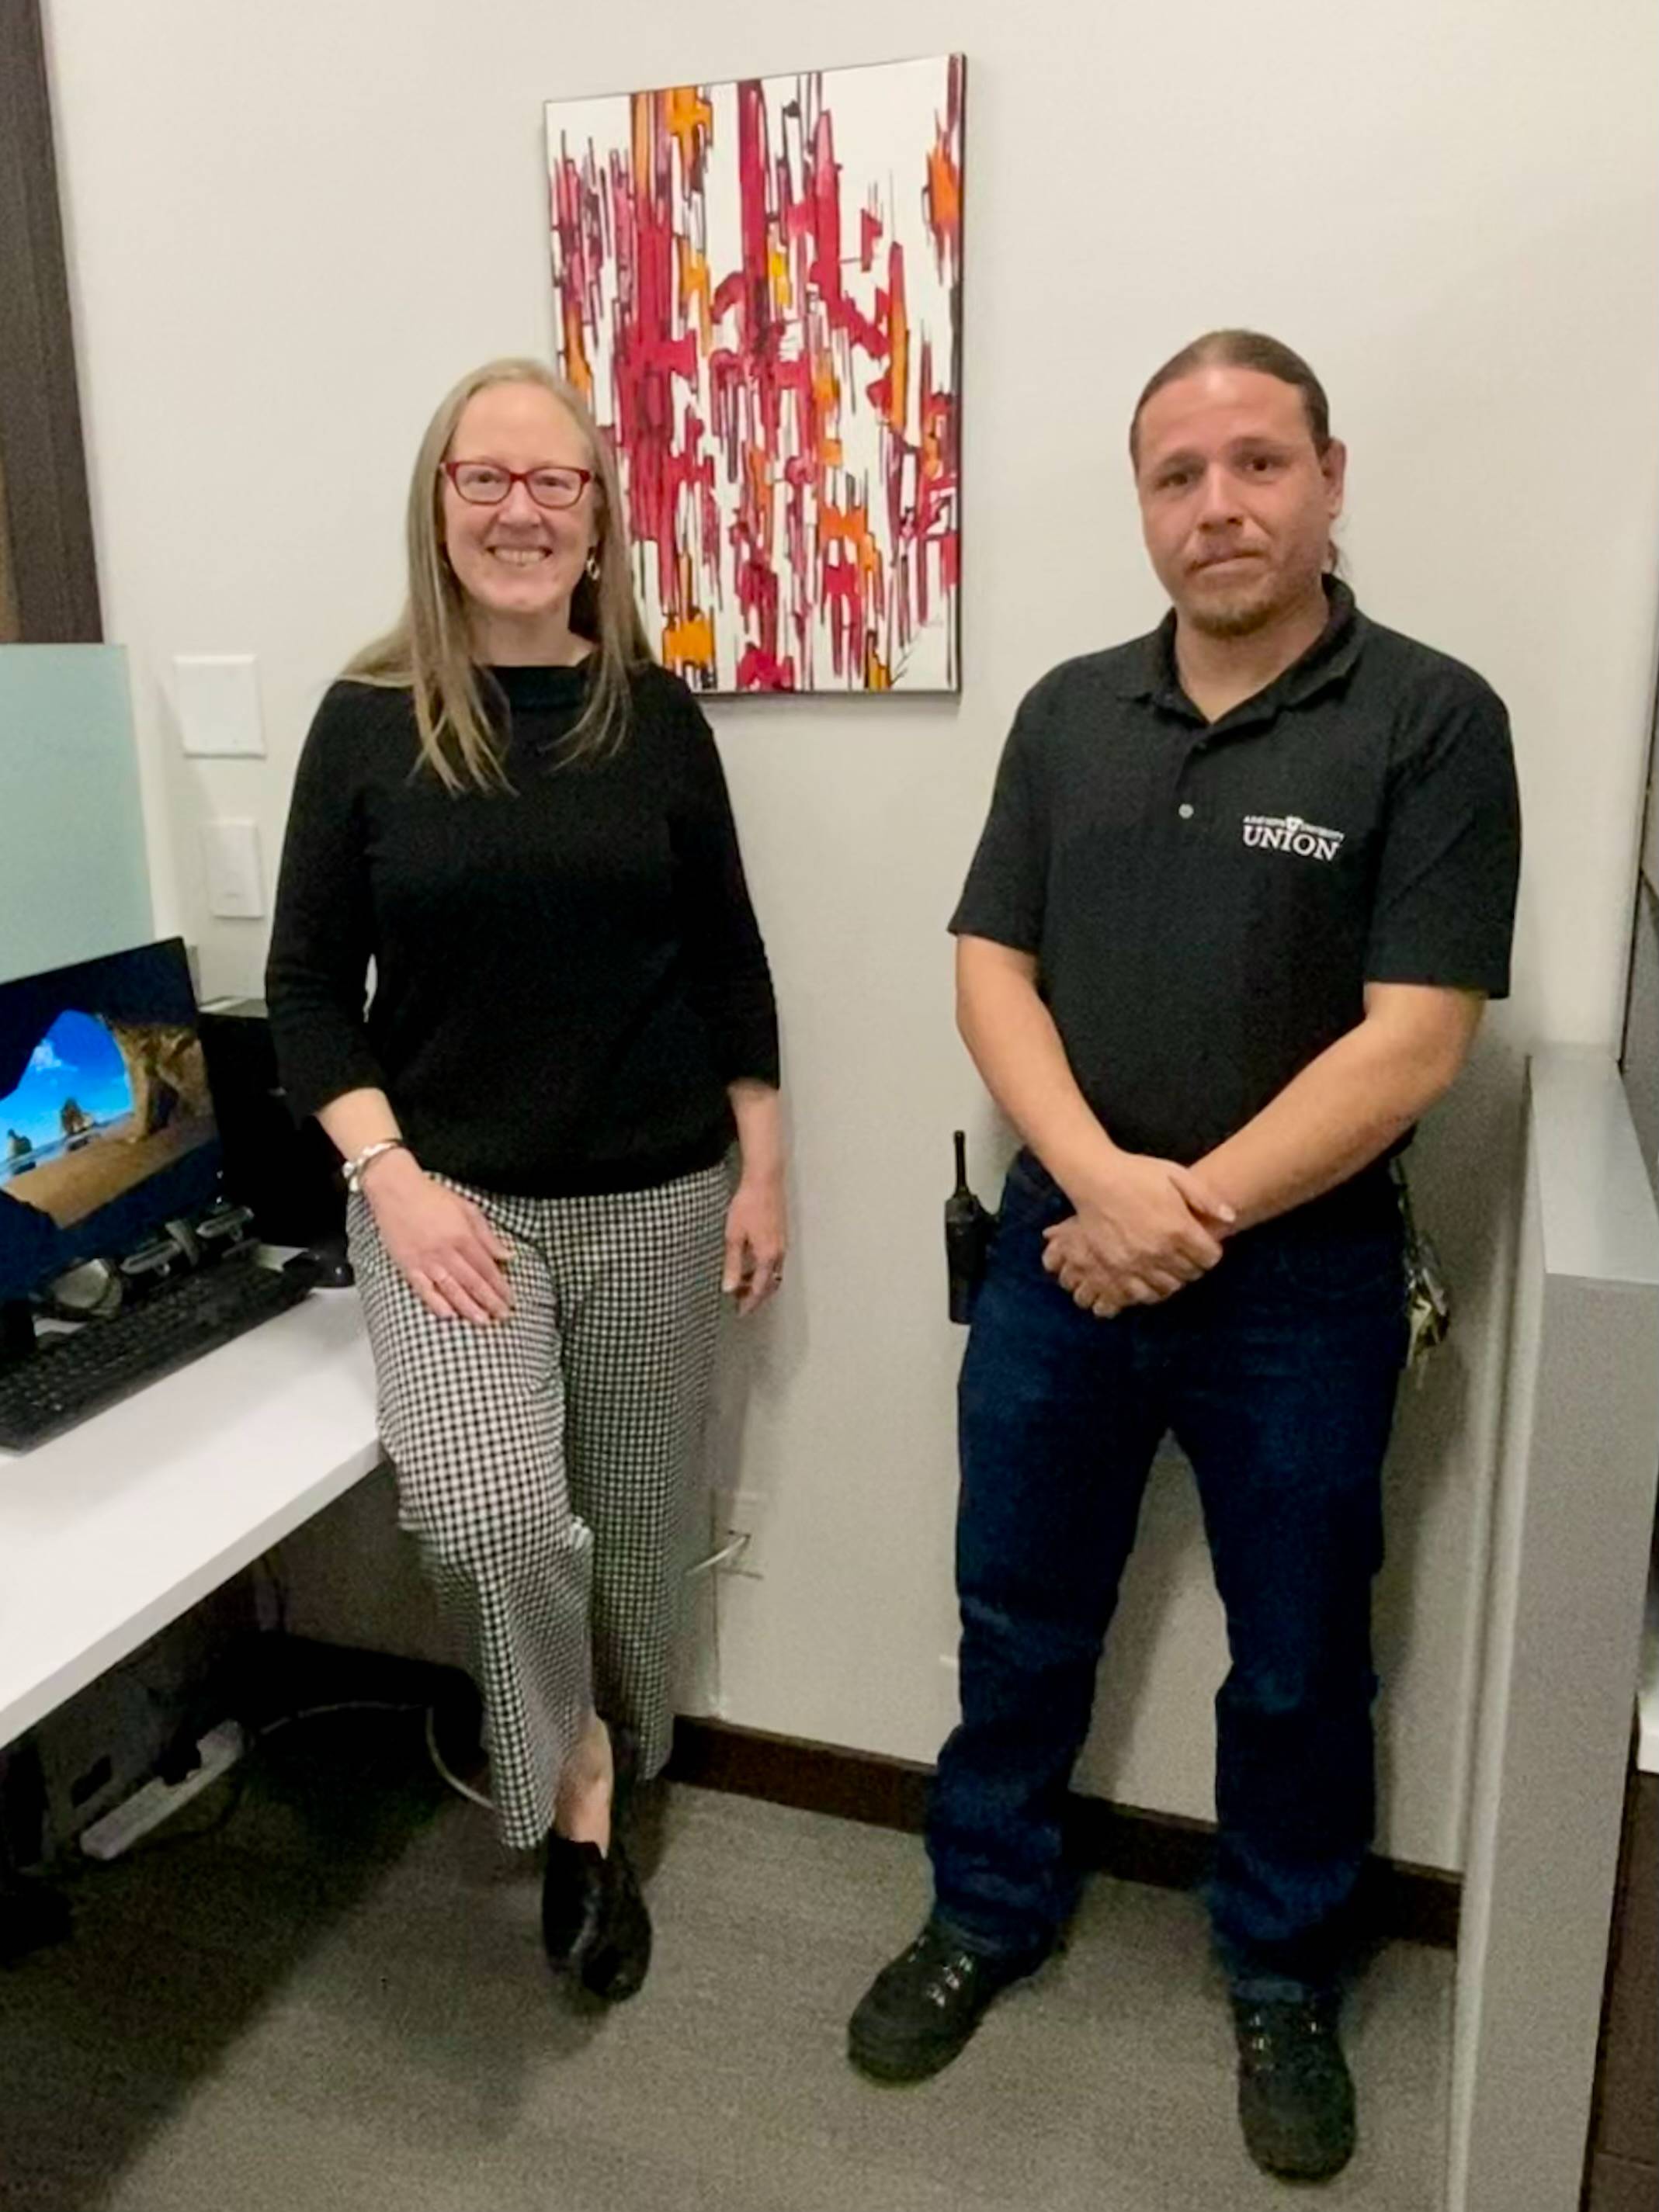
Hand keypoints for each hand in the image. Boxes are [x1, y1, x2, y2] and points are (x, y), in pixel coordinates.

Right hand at [362, 1150, 512, 1323]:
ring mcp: (425, 1260)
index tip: (510, 1300)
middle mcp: (446, 1251)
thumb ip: (488, 1235)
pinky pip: (423, 1289)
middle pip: (473, 1282)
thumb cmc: (432, 1196)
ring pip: (451, 1290)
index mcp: (463, 1236)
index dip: (501, 1287)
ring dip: (468, 1307)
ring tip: (483, 1321)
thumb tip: (507, 1256)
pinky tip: (448, 1315)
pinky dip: (436, 1303)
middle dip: (490, 1301)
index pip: (487, 1269)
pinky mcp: (407, 1265)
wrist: (396, 1190)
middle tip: (503, 1317)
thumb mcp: (468, 1209)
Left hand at [723, 1169, 786, 1315]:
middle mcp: (779, 1253)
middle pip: (770, 1284)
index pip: (760, 1289)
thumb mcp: (734, 1237)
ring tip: (743, 1284)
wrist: (765, 1180)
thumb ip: (733, 1264)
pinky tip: (751, 1264)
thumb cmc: (748, 1205)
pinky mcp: (781, 1235)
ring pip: (773, 1273)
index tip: (740, 1311)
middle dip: (756, 1296)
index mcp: (767, 1256)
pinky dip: (764, 1270)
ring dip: (760, 1283)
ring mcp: (782, 1244)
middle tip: (741, 1302)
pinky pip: (775, 1261)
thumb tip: (729, 1288)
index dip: (750, 1303)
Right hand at [1041, 1152, 1234, 1315]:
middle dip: (1194, 1264)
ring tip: (1169, 1265)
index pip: (1210, 1258)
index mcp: (1178, 1228)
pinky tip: (1150, 1277)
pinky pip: (1141, 1294)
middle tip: (1186, 1253)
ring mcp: (1135, 1264)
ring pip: (1168, 1288)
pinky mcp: (1115, 1270)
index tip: (1204, 1244)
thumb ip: (1206, 1198)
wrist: (1094, 1179)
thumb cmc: (1137, 1173)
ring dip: (1174, 1278)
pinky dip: (1150, 1290)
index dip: (1211, 1251)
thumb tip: (1230, 1218)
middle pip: (1191, 1274)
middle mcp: (1159, 1251)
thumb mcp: (1177, 1174)